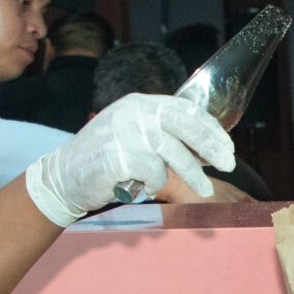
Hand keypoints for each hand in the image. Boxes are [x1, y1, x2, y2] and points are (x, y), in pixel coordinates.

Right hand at [24, 94, 235, 225]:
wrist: (63, 177)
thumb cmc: (105, 161)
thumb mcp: (134, 135)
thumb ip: (163, 134)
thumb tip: (207, 147)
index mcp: (141, 103)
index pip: (185, 109)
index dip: (210, 128)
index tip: (227, 146)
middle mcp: (134, 111)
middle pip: (185, 125)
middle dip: (212, 146)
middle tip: (229, 165)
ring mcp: (126, 131)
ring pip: (174, 153)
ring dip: (194, 175)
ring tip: (206, 191)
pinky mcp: (120, 154)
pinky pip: (154, 172)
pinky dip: (156, 184)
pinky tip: (147, 188)